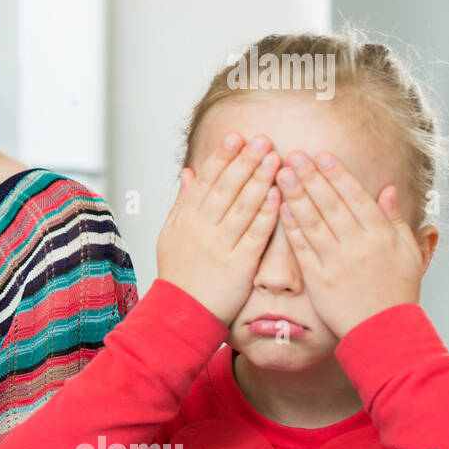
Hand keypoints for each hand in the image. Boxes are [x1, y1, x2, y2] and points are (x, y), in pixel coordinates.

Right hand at [157, 132, 281, 324]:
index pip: (206, 181)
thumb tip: (188, 172)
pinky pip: (255, 234)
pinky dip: (267, 214)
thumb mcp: (170, 233)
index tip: (236, 137)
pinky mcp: (238, 264)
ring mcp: (220, 245)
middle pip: (226, 188)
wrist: (181, 311)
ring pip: (242, 207)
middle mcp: (202, 228)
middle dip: (245, 162)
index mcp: (186, 218)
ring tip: (274, 158)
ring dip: (259, 181)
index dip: (222, 157)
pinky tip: (278, 195)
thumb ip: (182, 202)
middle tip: (262, 139)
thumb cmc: (179, 273)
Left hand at [275, 150, 427, 337]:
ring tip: (281, 174)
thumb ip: (395, 220)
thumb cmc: (396, 290)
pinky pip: (302, 248)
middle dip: (311, 177)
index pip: (356, 197)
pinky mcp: (319, 278)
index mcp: (381, 235)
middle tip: (293, 155)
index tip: (322, 155)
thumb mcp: (407, 252)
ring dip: (296, 196)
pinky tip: (280, 208)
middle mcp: (358, 245)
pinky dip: (291, 226)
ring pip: (313, 222)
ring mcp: (337, 261)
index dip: (338, 175)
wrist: (384, 330)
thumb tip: (387, 190)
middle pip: (331, 204)